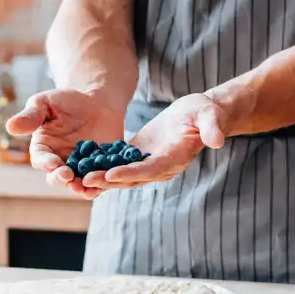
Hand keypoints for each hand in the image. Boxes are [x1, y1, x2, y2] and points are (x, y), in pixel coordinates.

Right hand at [6, 89, 124, 198]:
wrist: (97, 103)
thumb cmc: (67, 101)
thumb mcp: (46, 103)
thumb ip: (31, 115)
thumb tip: (10, 127)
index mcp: (43, 148)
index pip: (41, 159)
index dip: (45, 162)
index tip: (52, 163)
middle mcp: (59, 162)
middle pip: (56, 177)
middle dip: (60, 178)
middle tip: (67, 175)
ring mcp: (79, 168)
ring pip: (77, 184)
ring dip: (79, 187)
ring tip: (83, 185)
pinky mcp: (98, 170)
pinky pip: (98, 182)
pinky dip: (99, 186)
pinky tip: (103, 185)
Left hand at [82, 93, 226, 190]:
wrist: (200, 115)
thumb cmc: (205, 112)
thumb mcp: (210, 114)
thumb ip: (213, 127)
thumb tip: (217, 141)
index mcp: (176, 158)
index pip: (151, 169)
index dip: (131, 173)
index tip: (111, 175)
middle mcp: (161, 167)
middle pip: (132, 177)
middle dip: (109, 180)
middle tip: (85, 181)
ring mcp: (149, 164)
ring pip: (122, 174)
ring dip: (101, 177)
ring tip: (77, 178)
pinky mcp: (139, 156)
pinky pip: (119, 164)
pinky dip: (102, 166)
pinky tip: (81, 165)